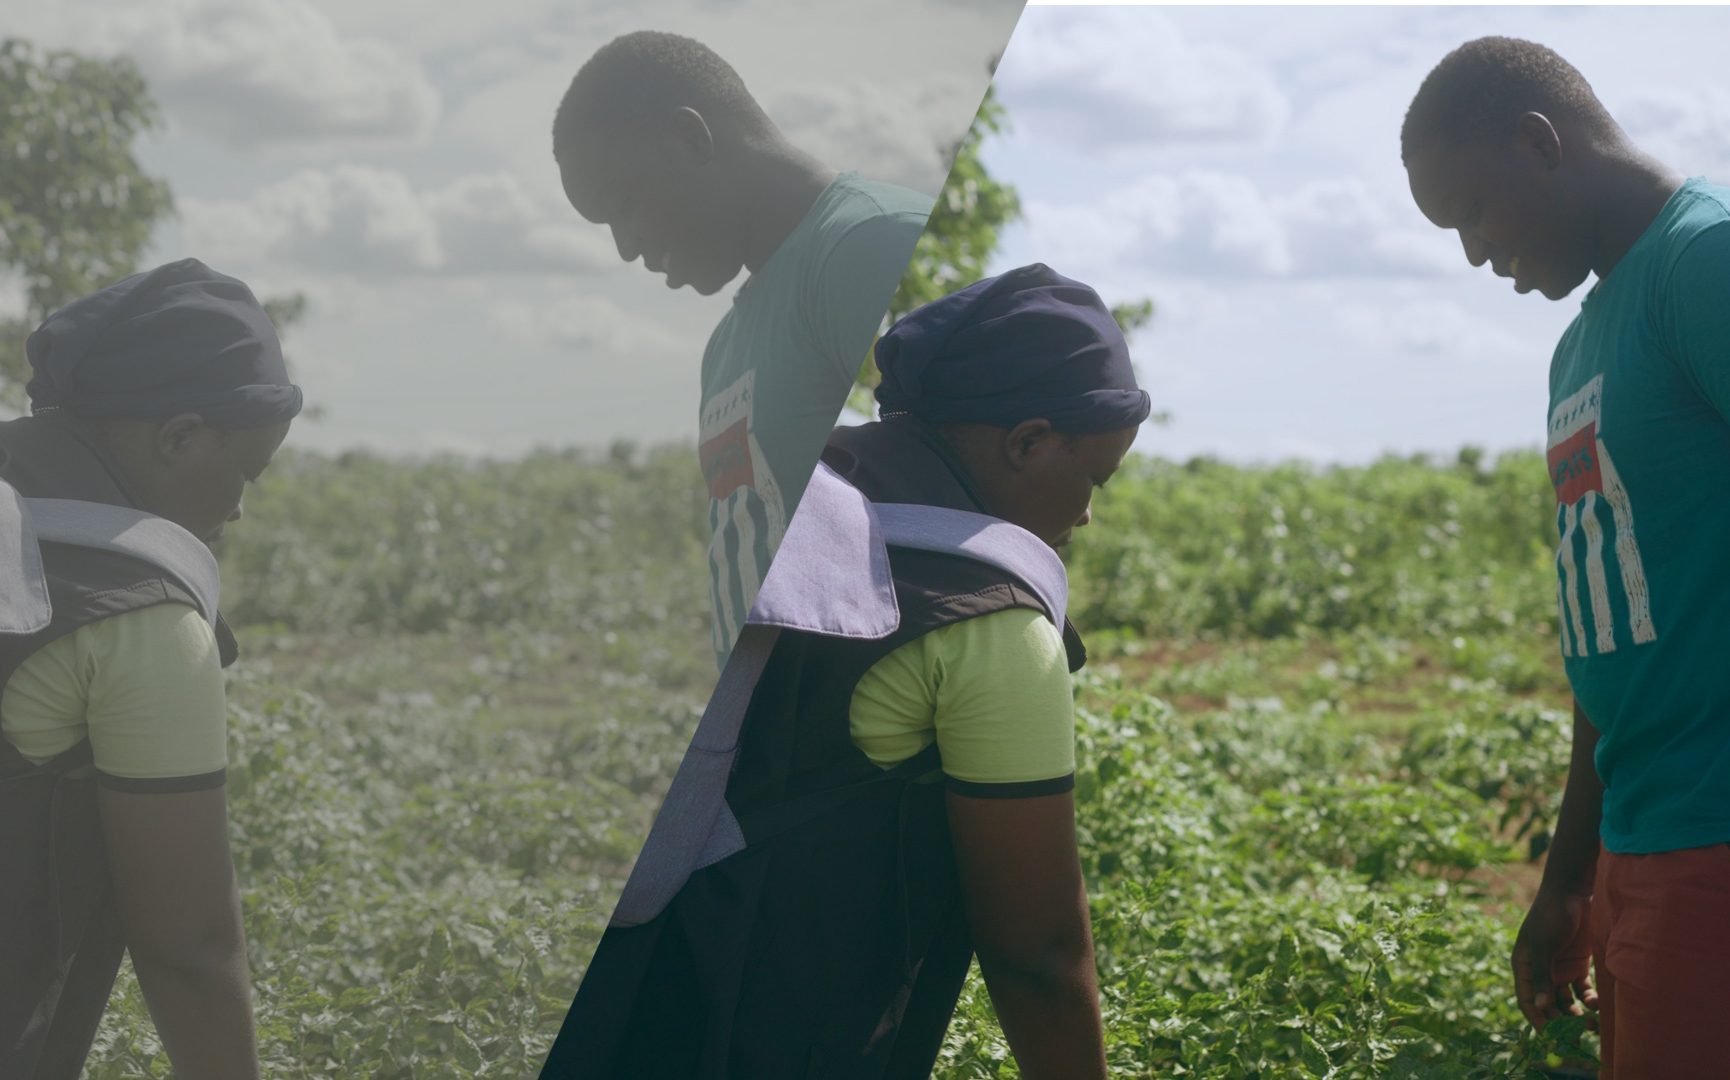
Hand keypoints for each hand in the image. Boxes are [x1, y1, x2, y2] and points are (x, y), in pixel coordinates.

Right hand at [1511, 887, 1598, 1032]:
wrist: (1574, 891)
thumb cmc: (1552, 915)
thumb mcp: (1544, 945)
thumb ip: (1541, 976)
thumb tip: (1539, 1006)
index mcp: (1524, 967)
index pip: (1527, 1000)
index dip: (1537, 1019)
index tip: (1552, 1037)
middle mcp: (1540, 971)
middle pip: (1547, 1004)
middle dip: (1560, 1022)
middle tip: (1576, 1037)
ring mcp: (1559, 969)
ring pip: (1566, 1002)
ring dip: (1576, 1016)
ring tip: (1591, 1027)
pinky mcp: (1578, 965)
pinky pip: (1583, 992)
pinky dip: (1590, 1002)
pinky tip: (1598, 1007)